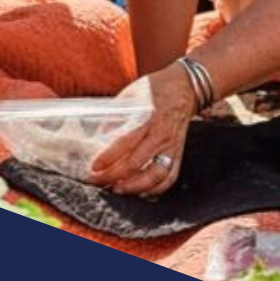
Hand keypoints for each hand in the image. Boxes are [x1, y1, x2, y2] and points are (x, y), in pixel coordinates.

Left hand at [87, 64, 195, 196]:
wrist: (186, 87)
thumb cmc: (155, 88)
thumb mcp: (130, 95)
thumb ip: (115, 115)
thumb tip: (96, 136)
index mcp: (148, 118)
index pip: (126, 143)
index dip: (108, 158)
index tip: (94, 167)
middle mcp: (161, 135)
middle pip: (137, 164)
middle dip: (114, 177)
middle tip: (97, 181)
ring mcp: (172, 146)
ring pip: (156, 175)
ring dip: (135, 187)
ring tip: (117, 190)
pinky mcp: (179, 153)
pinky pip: (170, 177)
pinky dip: (156, 189)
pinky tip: (141, 193)